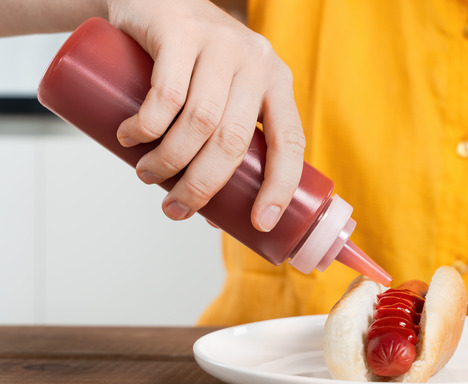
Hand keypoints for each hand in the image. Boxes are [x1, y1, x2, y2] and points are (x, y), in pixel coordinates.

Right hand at [107, 0, 304, 230]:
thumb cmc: (192, 63)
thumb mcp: (222, 95)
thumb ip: (221, 145)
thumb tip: (215, 218)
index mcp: (277, 84)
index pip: (291, 142)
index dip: (280, 185)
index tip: (261, 222)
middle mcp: (257, 62)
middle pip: (235, 140)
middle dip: (204, 185)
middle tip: (176, 208)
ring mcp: (221, 43)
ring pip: (201, 121)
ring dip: (170, 161)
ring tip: (147, 176)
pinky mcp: (181, 30)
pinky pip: (167, 92)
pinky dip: (146, 125)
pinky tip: (130, 138)